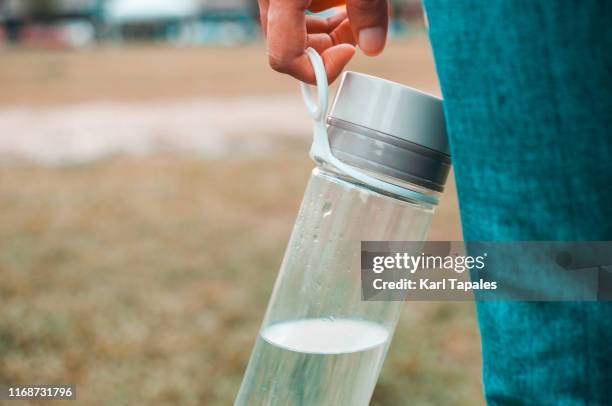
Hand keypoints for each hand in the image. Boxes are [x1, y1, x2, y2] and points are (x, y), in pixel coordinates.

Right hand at [258, 0, 388, 83]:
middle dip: (325, 51)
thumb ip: (367, 8)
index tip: (348, 52)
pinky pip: (291, 17)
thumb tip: (373, 47)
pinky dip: (318, 21)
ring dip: (324, 37)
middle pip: (288, 48)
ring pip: (290, 34)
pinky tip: (343, 9)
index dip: (319, 67)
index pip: (285, 58)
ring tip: (353, 19)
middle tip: (355, 36)